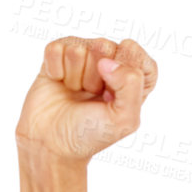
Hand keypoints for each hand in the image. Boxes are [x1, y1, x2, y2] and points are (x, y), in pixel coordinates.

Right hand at [15, 36, 156, 165]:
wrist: (53, 144)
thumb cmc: (89, 135)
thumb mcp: (124, 120)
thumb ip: (132, 85)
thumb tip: (107, 61)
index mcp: (130, 79)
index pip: (138, 56)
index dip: (124, 72)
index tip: (112, 95)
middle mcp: (108, 63)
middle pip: (106, 47)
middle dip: (96, 77)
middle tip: (90, 97)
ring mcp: (82, 56)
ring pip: (79, 48)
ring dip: (74, 77)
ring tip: (74, 92)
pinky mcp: (58, 55)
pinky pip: (56, 49)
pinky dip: (56, 70)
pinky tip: (58, 83)